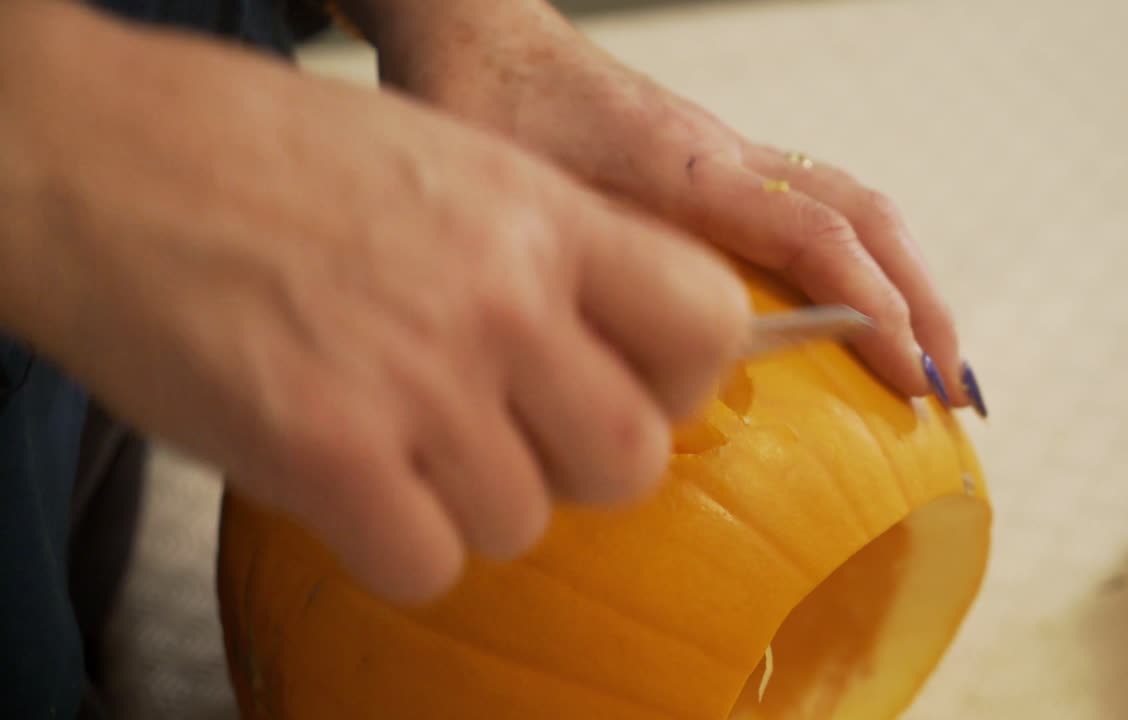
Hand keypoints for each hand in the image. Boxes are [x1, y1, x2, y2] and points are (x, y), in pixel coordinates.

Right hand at [0, 2, 748, 601]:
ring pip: (522, 521)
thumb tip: (609, 350)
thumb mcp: (447, 165)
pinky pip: (427, 563)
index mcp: (541, 213)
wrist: (99, 158)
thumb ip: (542, 254)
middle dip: (577, 467)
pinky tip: (349, 481)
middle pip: (630, 456)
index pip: (705, 324)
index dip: (678, 377)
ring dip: (466, 502)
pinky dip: (393, 542)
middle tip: (511, 436)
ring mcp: (420, 378)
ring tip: (399, 442)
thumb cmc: (262, 155)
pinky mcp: (329, 453)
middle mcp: (500, 296)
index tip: (628, 385)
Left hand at [370, 0, 977, 408]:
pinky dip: (865, 257)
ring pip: (853, 203)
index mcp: (688, 167)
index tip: (914, 381)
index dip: (875, 311)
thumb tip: (627, 381)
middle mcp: (729, 154)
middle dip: (925, 302)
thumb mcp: (519, 206)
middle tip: (954, 388)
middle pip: (865, 215)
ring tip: (935, 356)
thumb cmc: (486, 112)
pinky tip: (867, 306)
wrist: (484, 36)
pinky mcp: (720, 157)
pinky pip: (820, 200)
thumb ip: (580, 278)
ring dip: (908, 278)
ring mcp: (732, 150)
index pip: (815, 237)